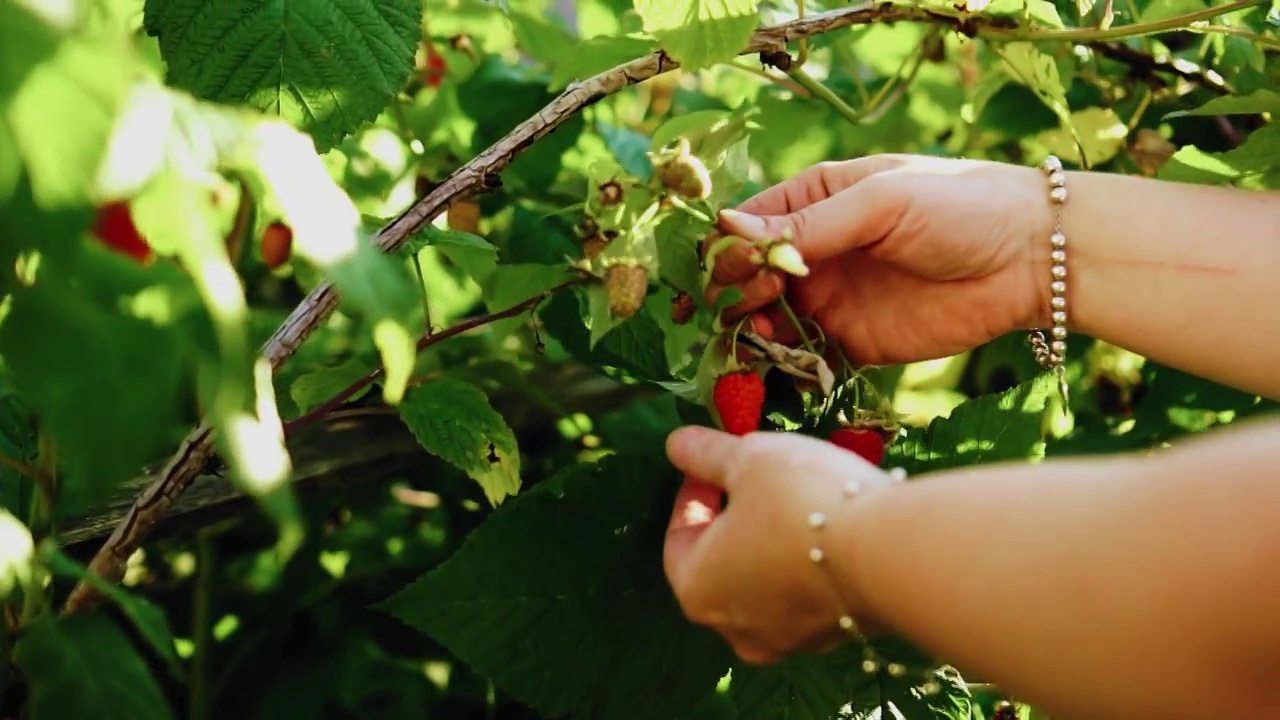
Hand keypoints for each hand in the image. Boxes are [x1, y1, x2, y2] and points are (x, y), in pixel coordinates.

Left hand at [663, 426, 895, 663]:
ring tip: (793, 494)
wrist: (892, 553)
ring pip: (766, 579)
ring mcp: (787, 639)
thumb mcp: (749, 459)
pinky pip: (807, 591)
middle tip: (750, 475)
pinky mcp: (833, 635)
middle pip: (721, 563)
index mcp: (697, 590)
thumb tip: (676, 444)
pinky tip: (828, 523)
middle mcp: (735, 628)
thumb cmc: (802, 502)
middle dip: (733, 517)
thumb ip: (706, 454)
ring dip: (771, 538)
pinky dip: (807, 560)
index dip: (692, 492)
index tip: (710, 461)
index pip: (679, 537)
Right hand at [705, 154, 1053, 364]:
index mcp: (815, 201)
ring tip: (763, 331)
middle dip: (737, 288)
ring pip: (764, 319)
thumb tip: (728, 229)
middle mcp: (815, 252)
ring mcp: (830, 299)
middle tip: (759, 298)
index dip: (728, 247)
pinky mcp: (852, 343)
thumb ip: (809, 225)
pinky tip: (777, 363)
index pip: (747, 225)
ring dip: (751, 328)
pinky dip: (781, 363)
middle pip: (747, 276)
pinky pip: (802, 356)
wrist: (1033, 260)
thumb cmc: (960, 207)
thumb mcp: (880, 203)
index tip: (733, 267)